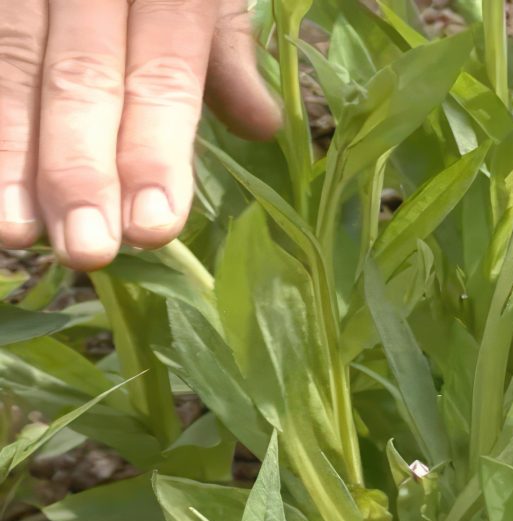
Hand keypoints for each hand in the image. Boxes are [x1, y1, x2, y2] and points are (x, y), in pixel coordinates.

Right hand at [0, 0, 280, 269]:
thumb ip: (225, 52)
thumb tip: (263, 124)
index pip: (162, 80)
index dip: (154, 155)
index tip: (152, 229)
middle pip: (79, 79)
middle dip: (80, 171)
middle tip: (86, 251)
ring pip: (7, 63)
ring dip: (8, 155)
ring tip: (14, 235)